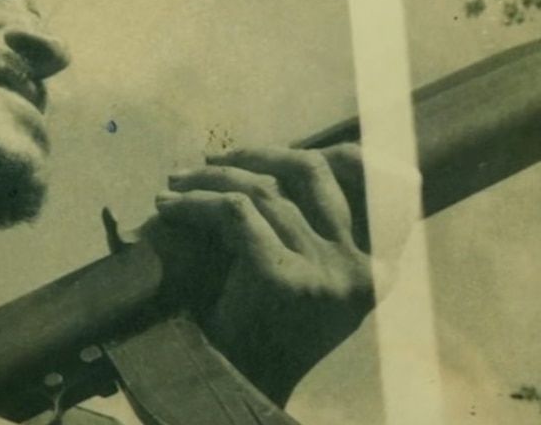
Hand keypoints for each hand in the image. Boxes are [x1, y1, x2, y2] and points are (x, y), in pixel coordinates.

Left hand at [145, 144, 407, 405]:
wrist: (234, 391)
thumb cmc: (257, 335)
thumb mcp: (303, 281)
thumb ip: (310, 231)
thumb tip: (284, 160)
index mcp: (377, 270)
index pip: (377, 186)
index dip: (330, 154)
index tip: (269, 153)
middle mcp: (359, 269)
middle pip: (311, 174)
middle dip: (257, 155)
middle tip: (210, 162)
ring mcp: (324, 272)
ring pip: (263, 190)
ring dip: (210, 179)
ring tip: (174, 184)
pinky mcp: (280, 277)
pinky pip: (232, 213)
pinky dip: (194, 204)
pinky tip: (166, 206)